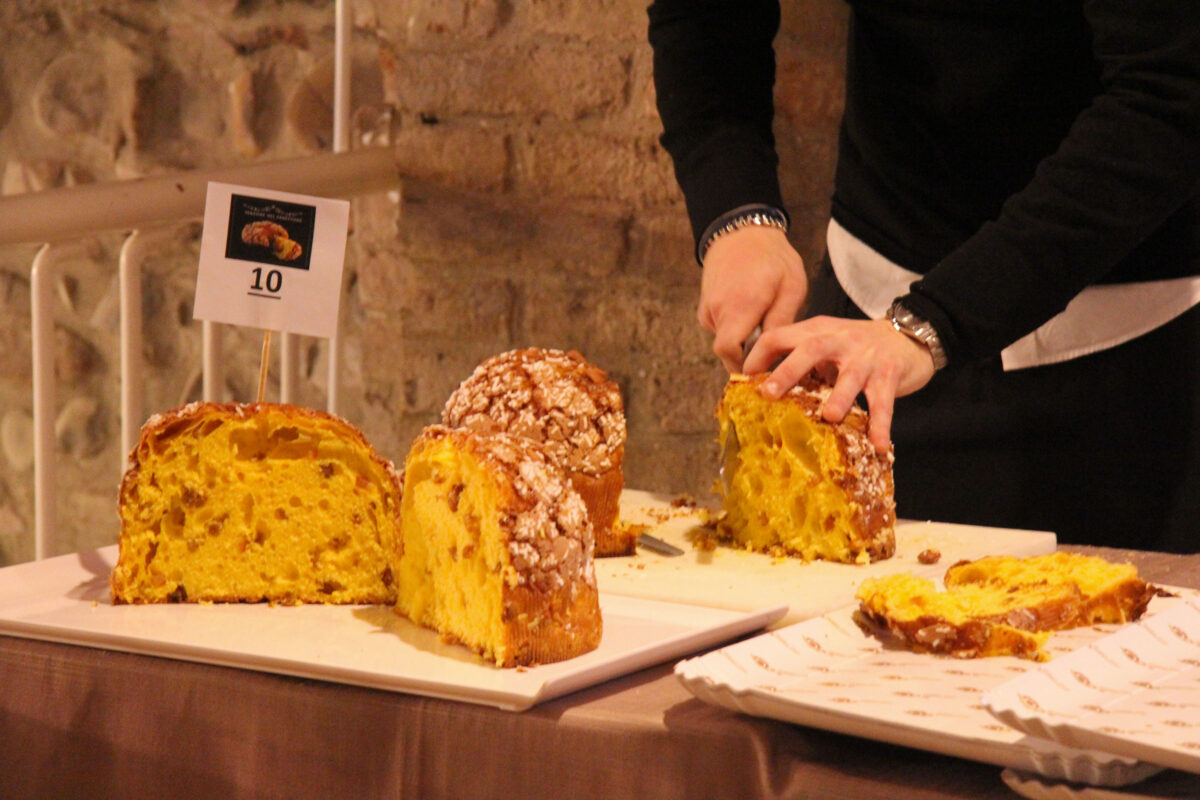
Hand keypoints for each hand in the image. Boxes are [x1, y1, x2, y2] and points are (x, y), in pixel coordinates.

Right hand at [697, 226, 806, 372]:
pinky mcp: (705, 307)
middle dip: (748, 354)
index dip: (744, 365)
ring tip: (762, 318)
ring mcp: (708, 308)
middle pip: (728, 351)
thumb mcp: (792, 287)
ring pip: (725, 340)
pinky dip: (735, 328)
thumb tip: (776, 356)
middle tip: (771, 344)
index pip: (729, 351)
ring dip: (743, 338)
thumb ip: (781, 323)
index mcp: (741, 304)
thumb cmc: (773, 258)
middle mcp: (718, 309)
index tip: (764, 367)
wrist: (741, 232)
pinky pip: (720, 329)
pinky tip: (749, 310)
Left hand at [742, 316, 937, 452]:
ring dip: (839, 397)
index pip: (779, 336)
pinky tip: (877, 445)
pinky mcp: (889, 374)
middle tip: (768, 394)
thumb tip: (763, 389)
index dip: (758, 356)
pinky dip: (881, 424)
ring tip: (828, 418)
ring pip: (851, 376)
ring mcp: (866, 357)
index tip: (744, 381)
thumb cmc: (856, 347)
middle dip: (788, 371)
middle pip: (810, 349)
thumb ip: (799, 360)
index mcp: (816, 331)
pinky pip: (884, 402)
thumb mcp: (825, 344)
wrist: (908, 335)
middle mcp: (839, 340)